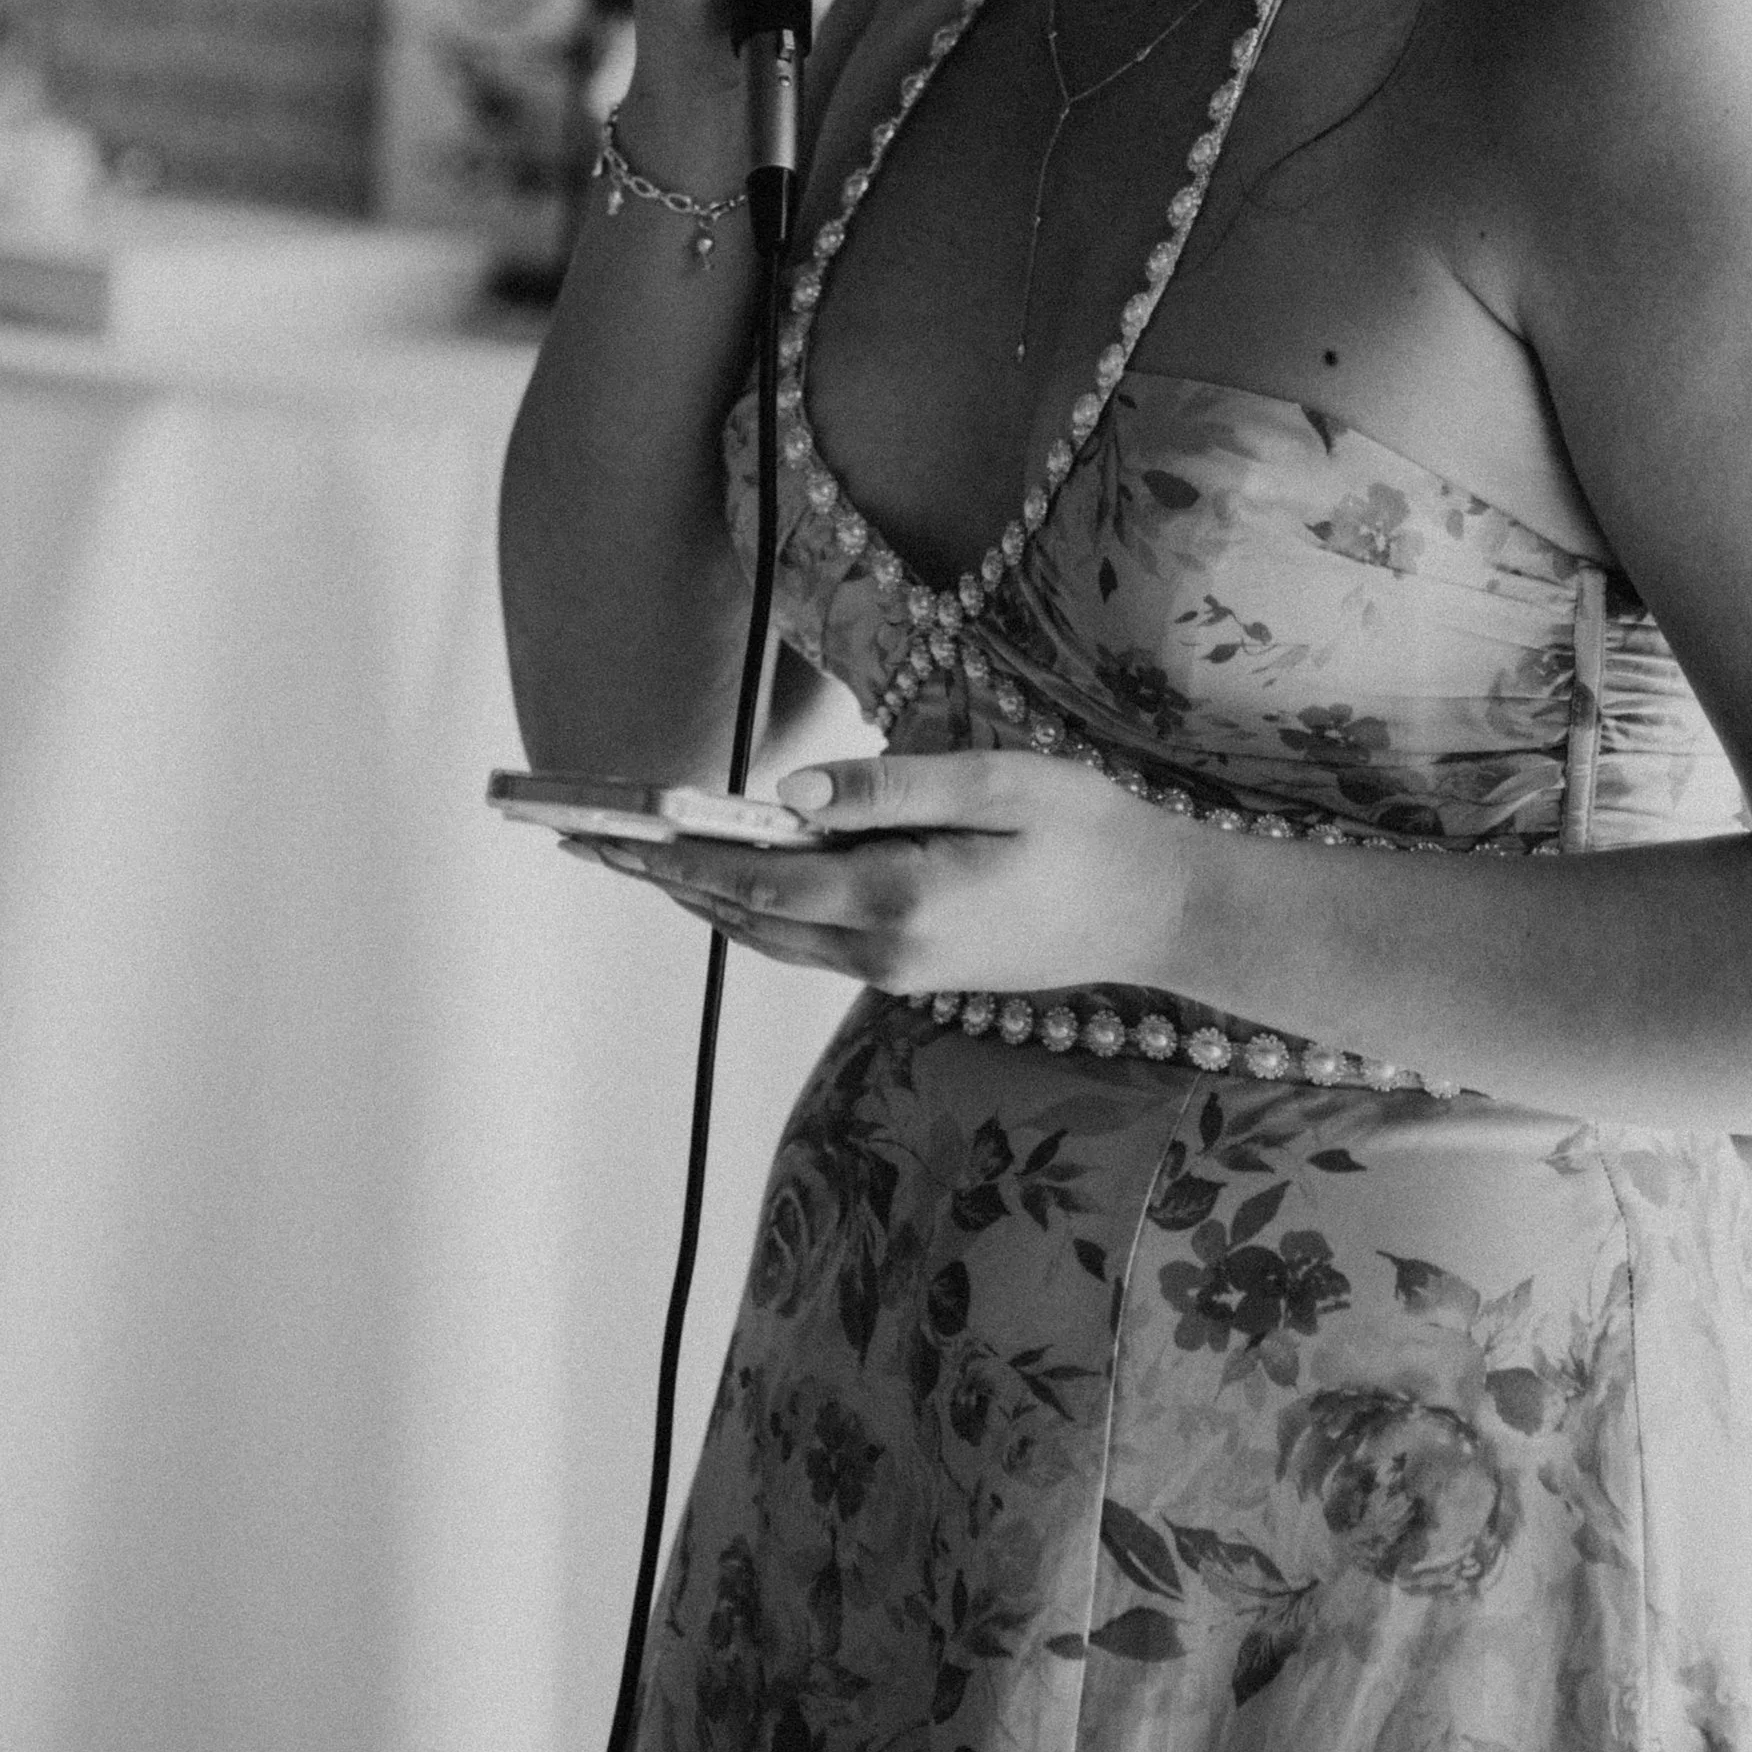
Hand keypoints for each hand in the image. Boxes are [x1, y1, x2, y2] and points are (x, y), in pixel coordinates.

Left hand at [565, 749, 1201, 993]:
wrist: (1161, 913)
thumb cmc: (1090, 830)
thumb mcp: (998, 782)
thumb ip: (890, 788)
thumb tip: (786, 795)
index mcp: (899, 899)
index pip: (757, 878)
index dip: (676, 853)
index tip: (611, 829)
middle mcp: (885, 949)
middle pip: (746, 916)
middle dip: (664, 876)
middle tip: (589, 840)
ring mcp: (899, 969)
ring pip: (774, 935)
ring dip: (702, 897)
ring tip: (636, 858)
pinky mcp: (913, 969)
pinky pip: (811, 940)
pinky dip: (757, 910)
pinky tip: (732, 880)